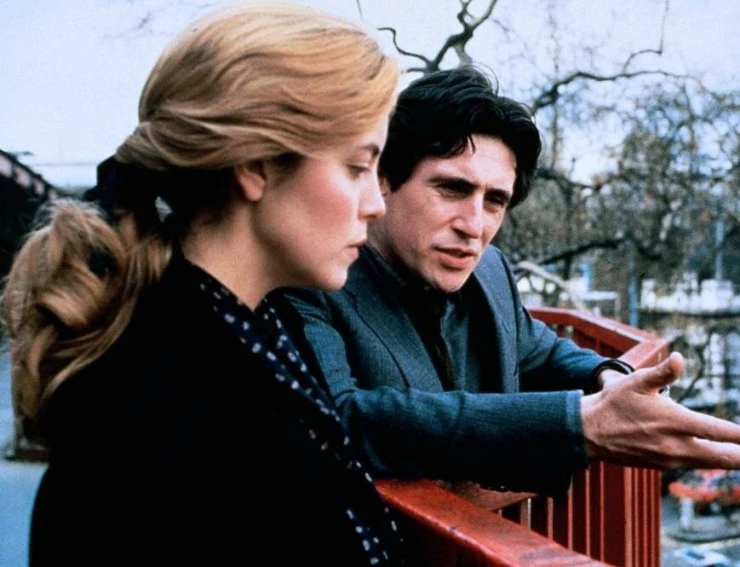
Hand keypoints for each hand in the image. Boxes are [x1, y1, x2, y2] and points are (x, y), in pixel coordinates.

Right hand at [581, 352, 739, 468]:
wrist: (590, 432)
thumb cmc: (613, 403)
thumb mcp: (636, 382)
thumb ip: (663, 372)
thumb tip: (679, 358)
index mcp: (674, 422)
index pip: (719, 432)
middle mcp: (676, 446)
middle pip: (722, 458)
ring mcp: (669, 459)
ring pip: (708, 464)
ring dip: (727, 459)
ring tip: (738, 454)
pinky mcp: (661, 465)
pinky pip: (691, 464)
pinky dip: (706, 460)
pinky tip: (710, 455)